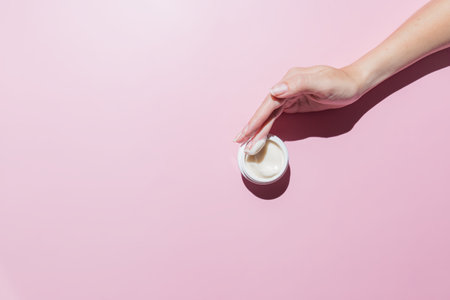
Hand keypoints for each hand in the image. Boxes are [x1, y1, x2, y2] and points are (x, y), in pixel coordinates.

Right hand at [233, 65, 362, 153]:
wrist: (354, 84)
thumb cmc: (340, 83)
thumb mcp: (322, 83)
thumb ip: (298, 84)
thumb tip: (274, 90)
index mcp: (290, 81)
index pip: (269, 103)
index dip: (256, 119)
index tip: (246, 132)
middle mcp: (286, 87)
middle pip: (266, 110)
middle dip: (253, 127)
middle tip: (241, 143)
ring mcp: (289, 95)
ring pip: (270, 115)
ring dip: (259, 129)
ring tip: (248, 144)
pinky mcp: (294, 103)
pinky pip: (277, 116)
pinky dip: (268, 126)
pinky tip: (261, 134)